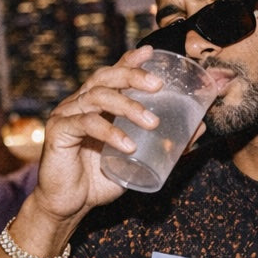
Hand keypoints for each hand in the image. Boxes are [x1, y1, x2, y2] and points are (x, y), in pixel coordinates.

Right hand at [32, 47, 174, 223]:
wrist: (68, 206)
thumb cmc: (100, 180)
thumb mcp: (136, 159)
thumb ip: (163, 142)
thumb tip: (198, 128)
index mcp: (96, 104)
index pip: (113, 74)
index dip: (129, 61)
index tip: (150, 52)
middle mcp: (79, 103)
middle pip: (105, 77)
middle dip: (132, 76)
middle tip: (158, 85)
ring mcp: (66, 115)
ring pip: (97, 97)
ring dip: (127, 106)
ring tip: (152, 122)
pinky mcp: (59, 132)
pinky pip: (85, 124)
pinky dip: (109, 131)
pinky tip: (128, 144)